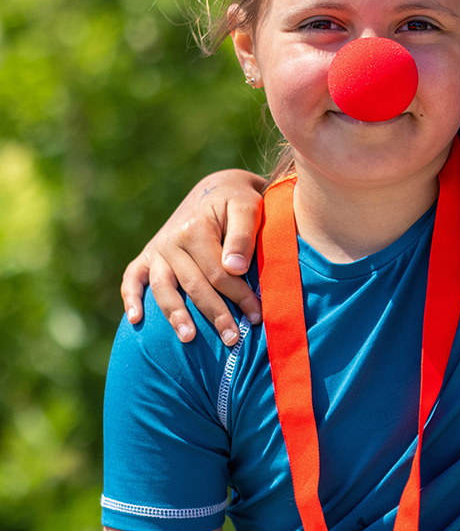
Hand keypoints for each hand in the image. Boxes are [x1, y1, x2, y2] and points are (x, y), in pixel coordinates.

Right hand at [121, 169, 266, 345]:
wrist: (216, 190)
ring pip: (163, 288)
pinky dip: (131, 298)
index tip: (257, 316)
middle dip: (215, 314)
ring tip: (189, 338)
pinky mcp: (147, 256)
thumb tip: (235, 268)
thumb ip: (242, 236)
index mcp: (196, 228)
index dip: (239, 296)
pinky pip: (133, 278)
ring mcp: (157, 249)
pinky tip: (136, 320)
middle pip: (194, 285)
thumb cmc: (238, 202)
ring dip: (175, 315)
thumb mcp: (248, 208)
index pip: (219, 273)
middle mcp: (172, 240)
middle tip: (233, 340)